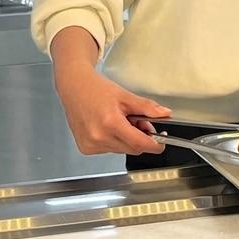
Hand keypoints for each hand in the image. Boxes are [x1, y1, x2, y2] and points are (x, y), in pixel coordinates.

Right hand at [54, 62, 171, 155]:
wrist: (74, 88)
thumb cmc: (96, 89)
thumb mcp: (125, 95)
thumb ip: (146, 107)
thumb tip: (164, 114)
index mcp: (110, 123)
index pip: (139, 143)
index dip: (154, 145)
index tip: (161, 143)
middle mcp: (99, 137)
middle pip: (132, 148)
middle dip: (140, 138)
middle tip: (138, 122)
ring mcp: (91, 144)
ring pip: (121, 150)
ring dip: (126, 140)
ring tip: (119, 121)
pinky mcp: (86, 148)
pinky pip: (109, 150)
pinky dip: (113, 142)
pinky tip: (107, 128)